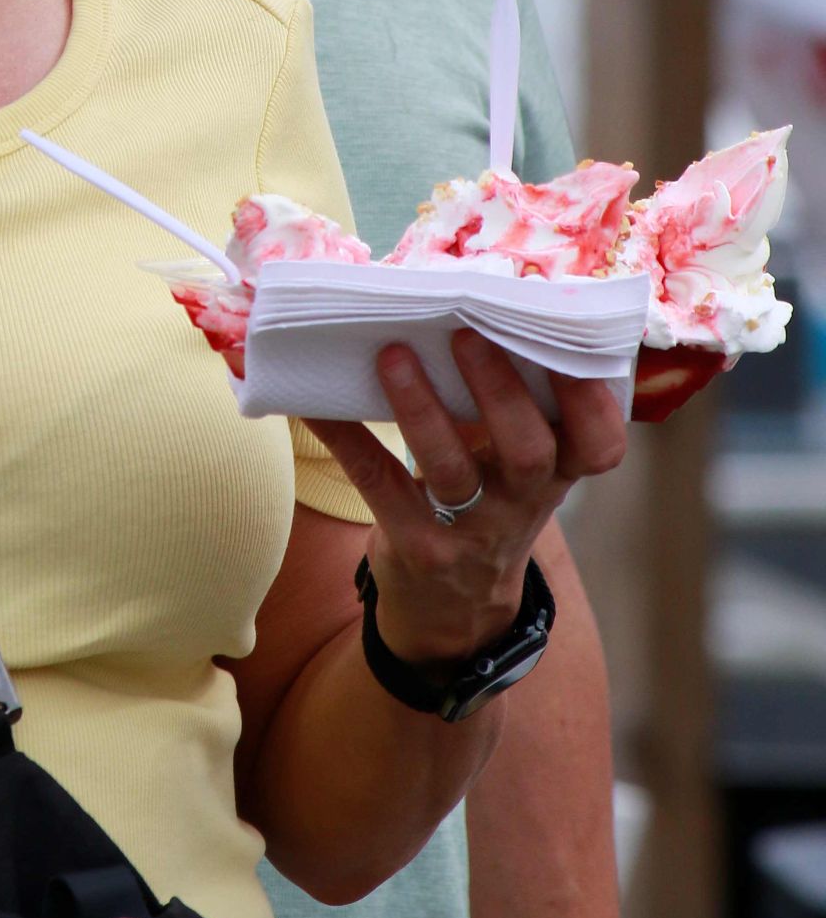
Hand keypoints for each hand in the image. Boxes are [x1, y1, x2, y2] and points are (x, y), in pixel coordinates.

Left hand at [309, 331, 627, 667]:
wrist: (453, 611)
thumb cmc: (487, 506)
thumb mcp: (519, 472)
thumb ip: (515, 409)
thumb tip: (473, 306)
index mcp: (556, 473)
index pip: (599, 447)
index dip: (592, 405)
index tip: (569, 353)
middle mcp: (521, 505)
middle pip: (527, 452)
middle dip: (499, 392)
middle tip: (466, 335)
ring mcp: (469, 532)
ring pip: (451, 471)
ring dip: (420, 409)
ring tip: (391, 356)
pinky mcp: (416, 547)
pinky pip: (380, 485)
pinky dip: (349, 440)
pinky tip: (317, 404)